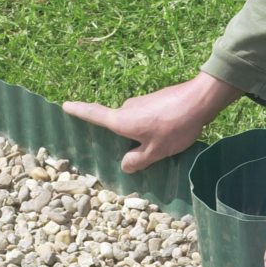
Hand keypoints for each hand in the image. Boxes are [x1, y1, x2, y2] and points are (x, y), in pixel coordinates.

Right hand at [62, 72, 242, 172]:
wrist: (200, 100)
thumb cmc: (175, 126)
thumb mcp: (156, 150)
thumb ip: (138, 160)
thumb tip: (125, 166)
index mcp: (122, 120)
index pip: (94, 114)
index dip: (79, 111)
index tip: (65, 105)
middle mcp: (128, 108)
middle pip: (117, 124)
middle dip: (121, 138)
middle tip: (130, 154)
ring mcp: (142, 103)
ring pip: (134, 122)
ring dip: (140, 134)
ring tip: (156, 149)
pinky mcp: (156, 102)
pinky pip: (146, 119)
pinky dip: (151, 128)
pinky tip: (166, 138)